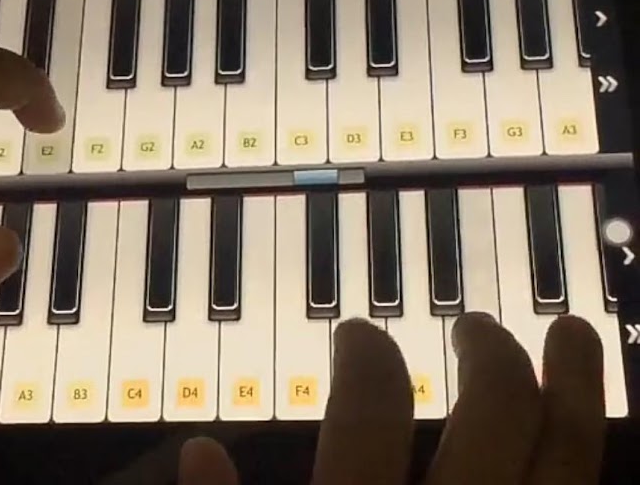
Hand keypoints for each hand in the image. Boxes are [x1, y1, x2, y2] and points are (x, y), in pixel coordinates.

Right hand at [178, 314, 604, 484]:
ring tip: (575, 332)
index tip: (360, 337)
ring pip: (573, 460)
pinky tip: (594, 434)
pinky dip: (598, 469)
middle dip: (483, 351)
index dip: (365, 354)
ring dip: (580, 385)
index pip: (370, 408)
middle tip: (473, 330)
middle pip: (492, 411)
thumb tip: (199, 452)